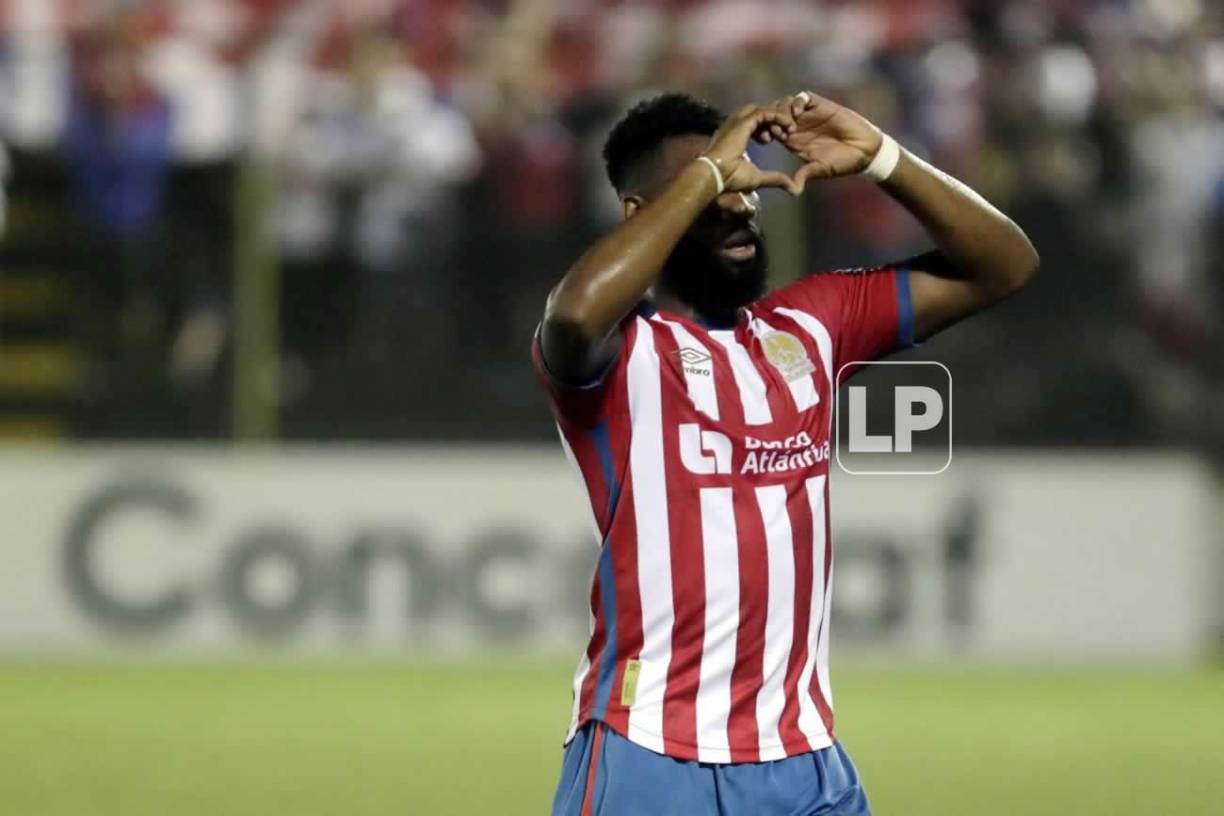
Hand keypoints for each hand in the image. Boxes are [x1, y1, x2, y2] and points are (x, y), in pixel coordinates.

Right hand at [703, 102, 802, 196]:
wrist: (717, 175)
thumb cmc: (731, 178)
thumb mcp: (758, 178)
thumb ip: (775, 179)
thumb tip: (793, 189)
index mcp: (735, 136)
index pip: (754, 122)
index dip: (768, 128)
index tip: (779, 139)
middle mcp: (735, 125)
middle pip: (759, 112)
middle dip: (774, 120)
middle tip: (785, 133)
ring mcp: (738, 122)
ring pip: (763, 109)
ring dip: (777, 117)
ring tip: (788, 130)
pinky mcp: (744, 122)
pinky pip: (765, 112)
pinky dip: (778, 116)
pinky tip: (787, 125)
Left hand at [768, 91, 884, 190]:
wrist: (865, 150)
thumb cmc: (842, 163)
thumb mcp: (820, 170)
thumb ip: (804, 175)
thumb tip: (792, 191)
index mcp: (793, 141)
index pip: (770, 130)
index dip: (764, 132)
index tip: (767, 140)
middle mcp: (798, 126)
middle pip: (774, 114)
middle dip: (770, 120)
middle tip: (776, 132)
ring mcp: (809, 115)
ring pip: (786, 103)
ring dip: (782, 111)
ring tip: (789, 126)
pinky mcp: (821, 106)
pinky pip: (803, 97)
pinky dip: (797, 102)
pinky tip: (798, 113)